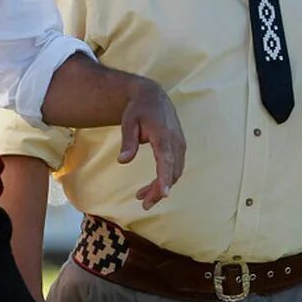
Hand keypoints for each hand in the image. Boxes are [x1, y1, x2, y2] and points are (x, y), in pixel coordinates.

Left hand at [119, 80, 185, 209]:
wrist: (153, 97)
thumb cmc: (138, 110)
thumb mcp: (128, 122)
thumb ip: (127, 141)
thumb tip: (122, 161)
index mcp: (163, 135)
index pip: (166, 159)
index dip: (165, 177)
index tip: (164, 193)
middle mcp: (175, 141)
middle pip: (172, 171)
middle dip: (160, 189)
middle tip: (144, 204)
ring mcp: (180, 145)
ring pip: (175, 172)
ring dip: (162, 187)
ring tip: (142, 198)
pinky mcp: (179, 148)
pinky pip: (175, 168)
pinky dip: (165, 180)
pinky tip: (151, 187)